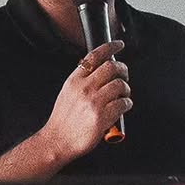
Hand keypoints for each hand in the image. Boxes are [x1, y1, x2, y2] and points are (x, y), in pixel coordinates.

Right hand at [42, 41, 130, 164]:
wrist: (58, 140)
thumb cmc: (63, 119)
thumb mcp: (67, 92)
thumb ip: (81, 79)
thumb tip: (99, 68)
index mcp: (74, 80)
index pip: (95, 56)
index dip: (110, 47)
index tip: (119, 44)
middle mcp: (84, 88)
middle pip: (112, 67)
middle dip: (123, 69)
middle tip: (124, 75)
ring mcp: (94, 102)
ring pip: (120, 85)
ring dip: (126, 89)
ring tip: (123, 95)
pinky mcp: (103, 117)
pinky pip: (123, 104)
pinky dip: (127, 104)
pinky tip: (123, 107)